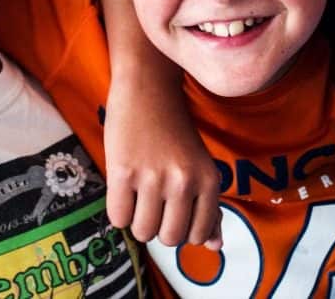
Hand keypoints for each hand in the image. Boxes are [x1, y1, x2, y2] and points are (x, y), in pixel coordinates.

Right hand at [98, 0, 221, 249]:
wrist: (148, 87)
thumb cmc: (175, 130)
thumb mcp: (200, 166)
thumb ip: (208, 208)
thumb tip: (215, 247)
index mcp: (210, 180)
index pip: (198, 235)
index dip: (182, 228)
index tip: (174, 209)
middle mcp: (185, 181)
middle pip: (170, 239)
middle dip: (158, 228)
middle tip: (153, 203)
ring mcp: (154, 177)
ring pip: (143, 232)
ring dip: (137, 221)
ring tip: (138, 195)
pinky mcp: (124, 171)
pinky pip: (118, 218)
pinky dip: (118, 211)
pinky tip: (123, 189)